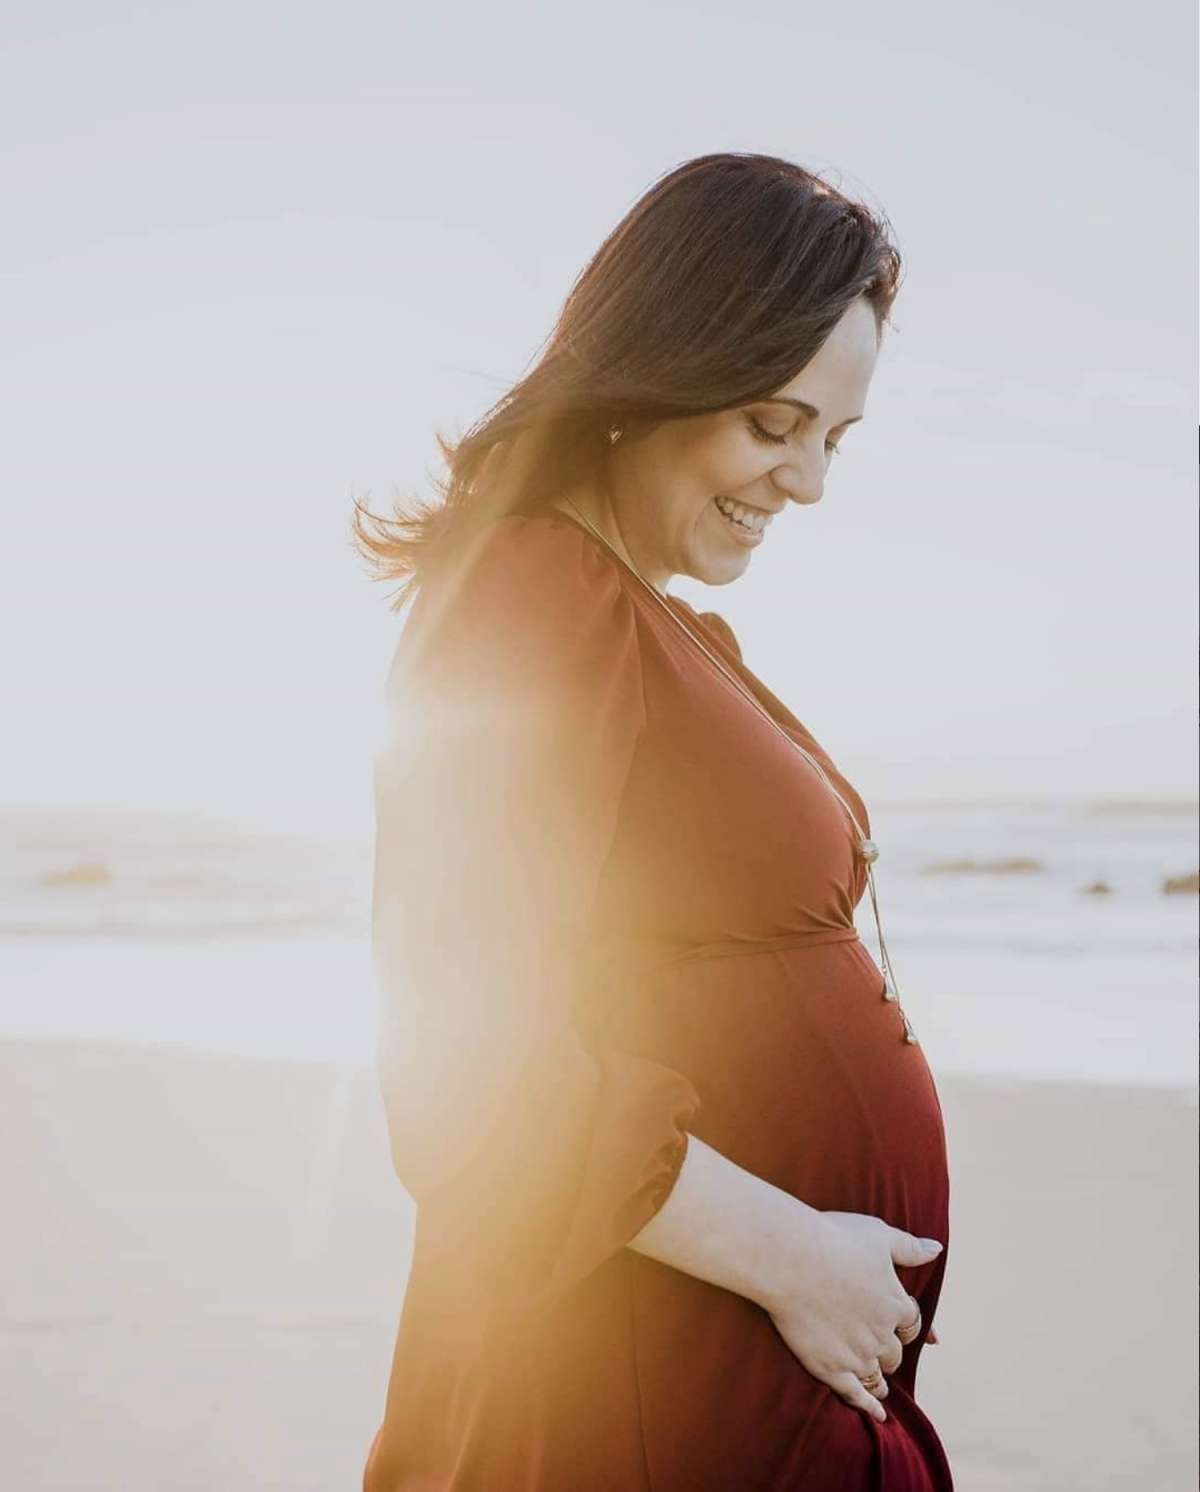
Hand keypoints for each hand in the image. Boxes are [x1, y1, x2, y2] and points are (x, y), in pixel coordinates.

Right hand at [760, 1209, 941, 1422]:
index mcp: (895, 1303)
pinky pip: (857, 1395)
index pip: (913, 1322)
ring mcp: (857, 1355)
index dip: (910, 1325)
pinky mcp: (832, 1368)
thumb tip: (937, 1249)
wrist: (792, 1260)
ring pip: (878, 1376)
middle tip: (883, 1351)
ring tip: (882, 1386)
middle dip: (890, 1351)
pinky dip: (869, 1406)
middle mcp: (882, 1334)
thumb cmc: (834, 1240)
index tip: (911, 1331)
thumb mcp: (879, 1235)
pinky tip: (877, 1413)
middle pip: (894, 1352)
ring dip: (882, 1380)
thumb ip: (910, 1247)